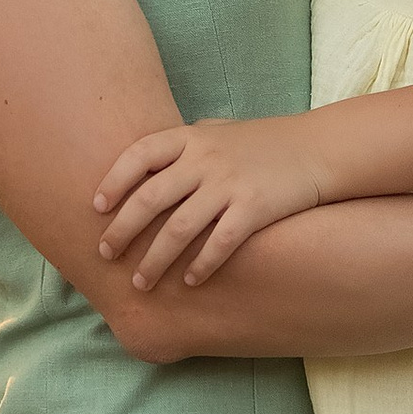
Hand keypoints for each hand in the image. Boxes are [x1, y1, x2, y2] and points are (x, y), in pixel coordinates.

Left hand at [92, 114, 323, 287]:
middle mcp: (205, 159)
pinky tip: (189, 283)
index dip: (113, 181)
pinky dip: (200, 266)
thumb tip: (145, 163)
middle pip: (150, 198)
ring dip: (154, 259)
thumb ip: (183, 144)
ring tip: (140, 283)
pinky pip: (219, 244)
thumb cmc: (262, 141)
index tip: (95, 208)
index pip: (138, 155)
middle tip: (105, 255)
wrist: (316, 148)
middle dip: (122, 230)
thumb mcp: (218, 131)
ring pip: (178, 229)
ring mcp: (229, 184)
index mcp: (191, 137)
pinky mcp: (254, 209)